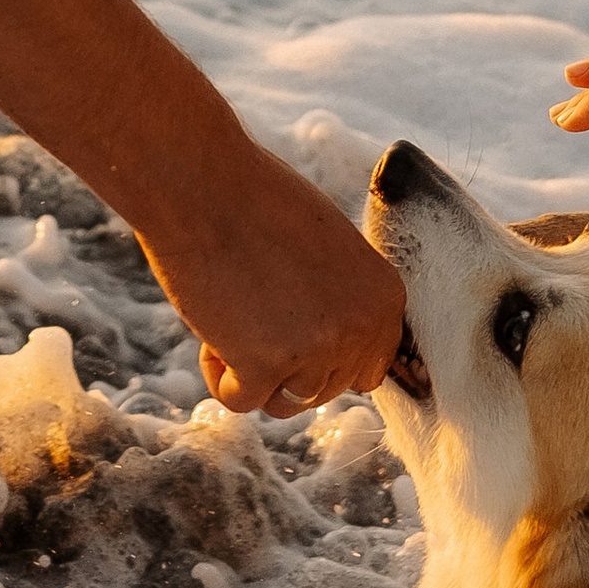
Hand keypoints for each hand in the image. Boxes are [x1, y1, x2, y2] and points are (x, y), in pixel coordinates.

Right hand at [139, 144, 405, 415]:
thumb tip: (330, 359)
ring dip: (255, 372)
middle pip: (326, 389)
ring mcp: (316, 350)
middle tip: (254, 309)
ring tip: (233, 315)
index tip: (290, 321)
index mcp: (385, 298)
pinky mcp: (263, 365)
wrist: (203, 184)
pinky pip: (241, 402)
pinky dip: (220, 376)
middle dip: (288, 365)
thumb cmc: (257, 203)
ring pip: (287, 403)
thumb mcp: (329, 251)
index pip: (368, 368)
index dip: (323, 355)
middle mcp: (361, 329)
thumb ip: (342, 303)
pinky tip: (211, 332)